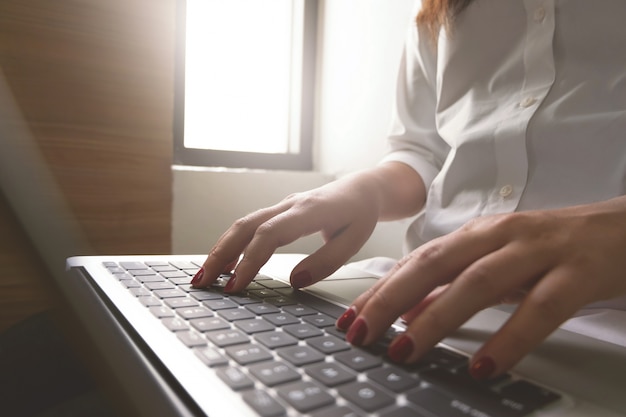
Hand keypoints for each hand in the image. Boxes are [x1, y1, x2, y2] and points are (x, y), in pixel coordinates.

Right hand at [191, 163, 424, 291]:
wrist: (361, 189)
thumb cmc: (360, 215)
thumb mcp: (355, 241)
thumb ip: (326, 262)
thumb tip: (294, 281)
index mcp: (309, 211)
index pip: (269, 234)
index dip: (249, 260)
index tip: (236, 286)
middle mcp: (289, 206)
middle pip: (245, 226)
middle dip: (220, 254)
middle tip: (202, 282)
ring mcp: (281, 206)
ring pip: (242, 224)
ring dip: (221, 249)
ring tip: (205, 277)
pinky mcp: (278, 212)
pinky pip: (249, 226)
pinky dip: (232, 244)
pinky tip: (224, 264)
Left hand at [336, 196, 625, 378]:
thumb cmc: (559, 247)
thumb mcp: (501, 263)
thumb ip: (457, 285)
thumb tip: (411, 313)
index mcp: (480, 234)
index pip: (417, 261)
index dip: (381, 289)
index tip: (350, 319)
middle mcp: (501, 236)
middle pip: (434, 265)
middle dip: (391, 299)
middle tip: (360, 333)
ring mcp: (539, 251)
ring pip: (477, 282)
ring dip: (435, 318)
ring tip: (405, 351)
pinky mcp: (578, 272)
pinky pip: (539, 307)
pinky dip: (509, 337)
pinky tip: (484, 365)